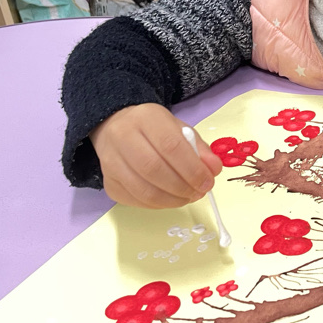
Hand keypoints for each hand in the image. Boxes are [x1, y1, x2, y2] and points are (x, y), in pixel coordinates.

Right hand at [90, 104, 222, 208]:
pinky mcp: (108, 183)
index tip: (208, 181)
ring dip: (172, 200)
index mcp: (146, 118)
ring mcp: (111, 162)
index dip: (192, 168)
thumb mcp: (180, 130)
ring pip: (143, 190)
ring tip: (188, 197)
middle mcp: (122, 137)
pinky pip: (135, 201)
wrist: (116, 130)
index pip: (171, 146)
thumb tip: (213, 170)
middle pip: (154, 169)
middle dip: (183, 186)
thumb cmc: (154, 130)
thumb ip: (199, 149)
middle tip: (199, 192)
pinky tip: (171, 199)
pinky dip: (158, 205)